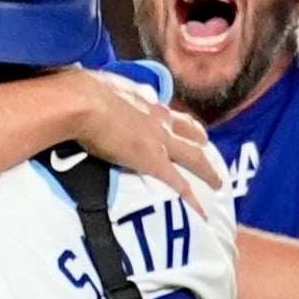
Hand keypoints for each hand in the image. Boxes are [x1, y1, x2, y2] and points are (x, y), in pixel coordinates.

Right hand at [53, 70, 227, 209]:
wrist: (82, 103)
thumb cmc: (81, 91)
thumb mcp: (102, 85)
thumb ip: (111, 91)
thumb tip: (107, 93)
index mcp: (143, 100)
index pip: (164, 110)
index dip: (173, 118)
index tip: (178, 124)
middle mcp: (158, 118)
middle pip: (188, 130)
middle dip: (199, 139)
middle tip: (207, 147)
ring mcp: (159, 140)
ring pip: (194, 156)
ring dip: (207, 170)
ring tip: (217, 183)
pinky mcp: (153, 161)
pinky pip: (179, 183)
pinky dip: (192, 199)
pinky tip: (201, 213)